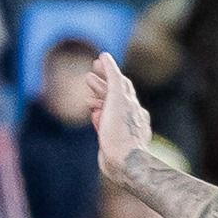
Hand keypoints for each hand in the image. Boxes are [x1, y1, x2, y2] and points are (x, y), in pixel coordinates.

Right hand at [86, 50, 152, 174]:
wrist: (124, 161)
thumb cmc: (120, 129)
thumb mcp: (116, 95)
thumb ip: (112, 75)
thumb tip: (105, 55)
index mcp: (131, 102)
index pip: (120, 81)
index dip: (108, 70)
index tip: (96, 62)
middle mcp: (129, 114)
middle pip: (114, 95)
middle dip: (101, 85)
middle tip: (87, 77)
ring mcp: (122, 129)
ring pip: (110, 111)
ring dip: (99, 101)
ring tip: (87, 98)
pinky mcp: (114, 142)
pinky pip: (107, 126)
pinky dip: (100, 118)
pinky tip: (94, 116)